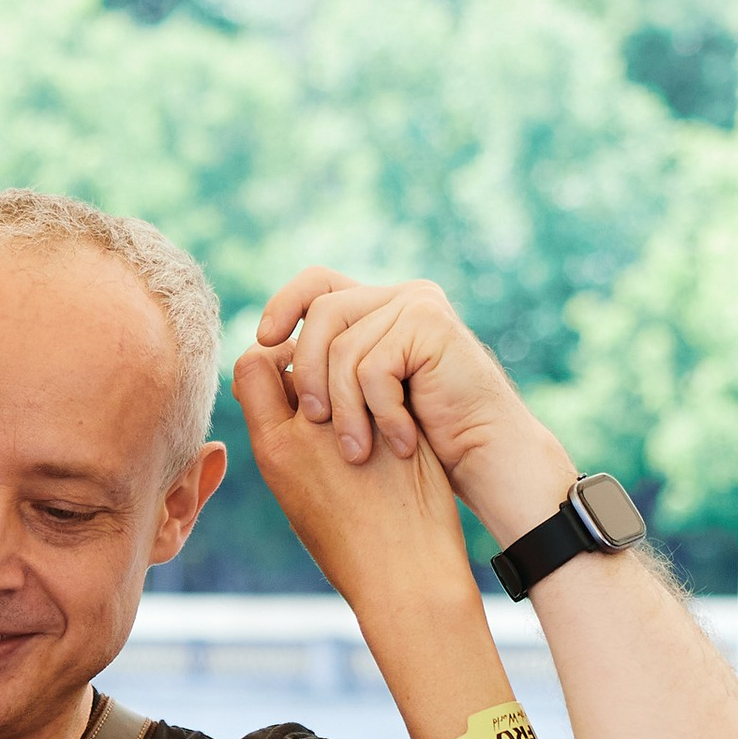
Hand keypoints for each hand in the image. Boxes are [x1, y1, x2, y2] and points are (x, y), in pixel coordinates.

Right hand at [234, 337, 479, 610]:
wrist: (405, 579)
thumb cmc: (349, 550)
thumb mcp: (296, 500)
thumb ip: (287, 450)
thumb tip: (287, 411)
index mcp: (274, 450)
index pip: (250, 365)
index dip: (266, 359)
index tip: (286, 374)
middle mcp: (308, 430)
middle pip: (293, 353)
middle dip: (306, 353)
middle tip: (327, 371)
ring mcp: (355, 423)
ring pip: (340, 360)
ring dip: (345, 365)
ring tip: (360, 389)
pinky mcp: (396, 424)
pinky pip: (381, 382)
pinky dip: (382, 384)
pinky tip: (393, 405)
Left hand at [251, 270, 575, 545]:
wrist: (484, 455)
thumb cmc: (419, 437)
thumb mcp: (356, 403)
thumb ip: (317, 373)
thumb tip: (253, 356)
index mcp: (374, 309)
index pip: (315, 283)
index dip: (283, 304)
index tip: (264, 341)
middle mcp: (395, 297)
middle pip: (321, 311)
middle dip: (308, 371)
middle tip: (314, 423)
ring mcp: (416, 305)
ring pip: (344, 346)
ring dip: (345, 408)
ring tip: (358, 449)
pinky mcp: (431, 324)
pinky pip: (374, 367)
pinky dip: (381, 413)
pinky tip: (401, 442)